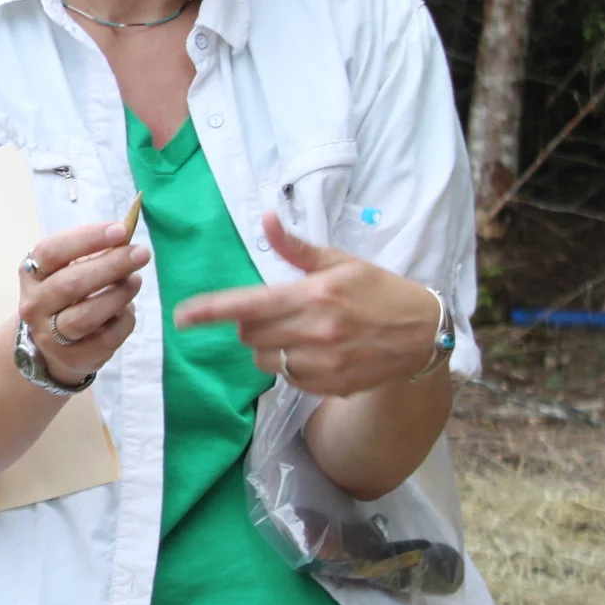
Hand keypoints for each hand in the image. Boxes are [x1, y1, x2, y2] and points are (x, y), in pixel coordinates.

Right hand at [19, 216, 149, 384]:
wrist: (50, 346)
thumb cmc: (65, 297)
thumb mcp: (68, 270)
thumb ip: (93, 253)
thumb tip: (126, 236)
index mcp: (31, 274)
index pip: (52, 252)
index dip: (86, 239)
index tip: (120, 230)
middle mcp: (34, 305)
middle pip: (70, 284)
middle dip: (110, 266)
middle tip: (141, 253)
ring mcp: (50, 336)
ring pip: (85, 316)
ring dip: (117, 295)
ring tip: (136, 281)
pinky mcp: (72, 358)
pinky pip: (106, 339)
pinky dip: (124, 320)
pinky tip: (129, 309)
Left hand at [170, 212, 441, 395]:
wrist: (422, 333)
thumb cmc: (378, 290)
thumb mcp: (340, 261)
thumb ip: (296, 248)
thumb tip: (264, 219)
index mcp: (315, 294)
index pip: (249, 305)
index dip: (210, 312)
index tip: (182, 317)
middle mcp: (316, 331)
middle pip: (250, 335)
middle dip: (248, 324)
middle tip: (270, 313)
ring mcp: (324, 362)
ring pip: (265, 359)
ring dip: (267, 346)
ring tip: (295, 331)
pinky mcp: (330, 385)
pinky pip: (288, 378)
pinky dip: (290, 365)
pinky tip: (313, 351)